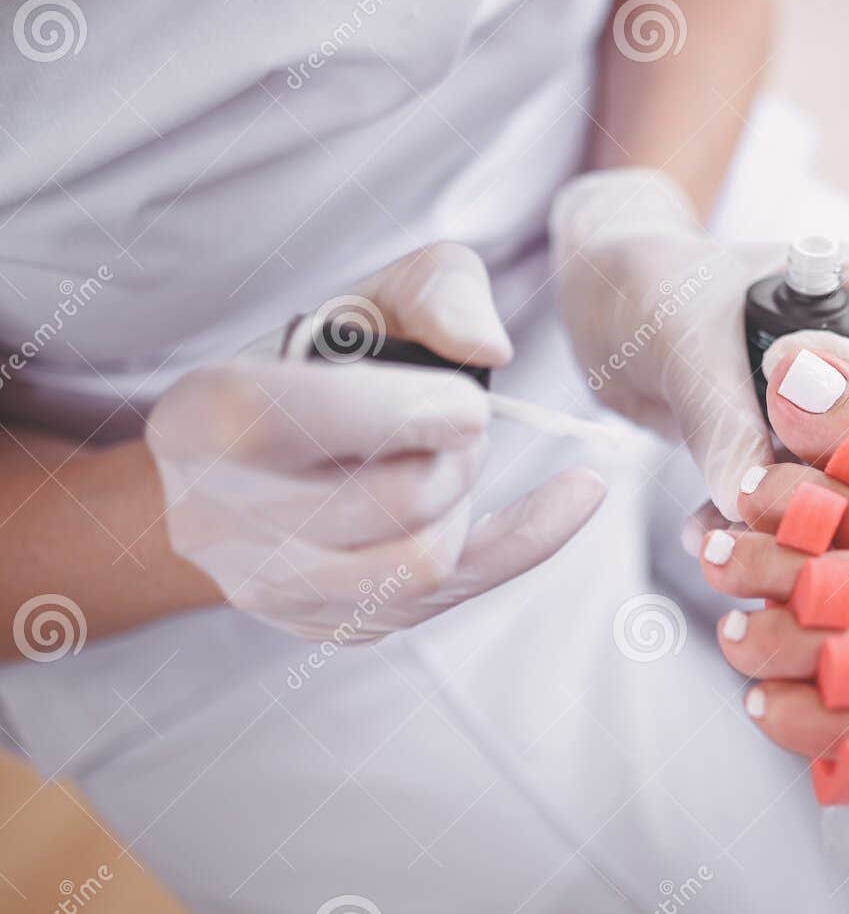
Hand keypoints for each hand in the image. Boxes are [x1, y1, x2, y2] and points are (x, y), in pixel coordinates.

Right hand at [146, 243, 605, 640]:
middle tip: (459, 418)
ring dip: (467, 500)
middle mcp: (223, 518)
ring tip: (453, 457)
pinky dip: (528, 539)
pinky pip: (452, 595)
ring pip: (420, 562)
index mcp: (203, 419)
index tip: (469, 403)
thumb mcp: (368, 297)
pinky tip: (579, 493)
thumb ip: (436, 291)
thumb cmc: (321, 366)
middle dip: (456, 454)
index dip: (400, 414)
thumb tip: (489, 348)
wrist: (250, 466)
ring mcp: (275, 586)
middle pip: (391, 501)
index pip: (294, 422)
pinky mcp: (331, 623)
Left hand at [549, 168, 848, 519]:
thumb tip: (745, 494)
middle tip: (757, 498)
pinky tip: (703, 535)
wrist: (611, 316)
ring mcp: (837, 416)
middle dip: (825, 476)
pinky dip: (750, 525)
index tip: (794, 395)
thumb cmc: (653, 287)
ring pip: (838, 483)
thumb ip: (720, 411)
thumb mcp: (685, 340)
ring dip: (782, 514)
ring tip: (721, 534)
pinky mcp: (797, 461)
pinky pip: (792, 503)